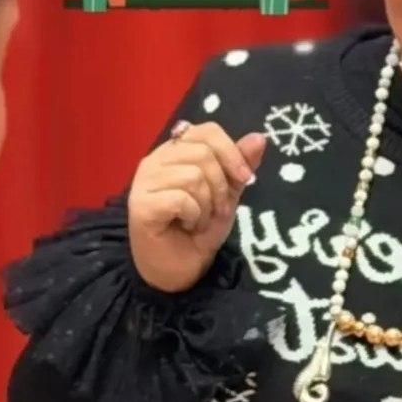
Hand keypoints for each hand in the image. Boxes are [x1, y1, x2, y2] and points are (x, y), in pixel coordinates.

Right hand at [128, 123, 266, 291]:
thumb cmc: (198, 231)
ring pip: (193, 176)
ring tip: (197, 220)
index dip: (231, 152)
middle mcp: (155, 161)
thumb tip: (261, 137)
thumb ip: (240, 166)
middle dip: (220, 186)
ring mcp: (144, 182)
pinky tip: (185, 226)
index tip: (245, 179)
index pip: (207, 131)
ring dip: (206, 205)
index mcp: (176, 152)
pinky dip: (193, 216)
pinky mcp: (140, 205)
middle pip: (202, 153)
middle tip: (215, 210)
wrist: (179, 270)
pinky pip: (181, 198)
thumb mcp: (228, 195)